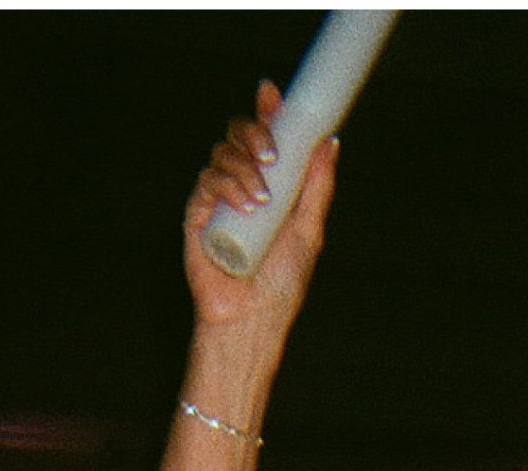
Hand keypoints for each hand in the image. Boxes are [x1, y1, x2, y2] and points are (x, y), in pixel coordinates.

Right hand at [182, 82, 338, 336]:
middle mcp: (241, 187)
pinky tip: (245, 205)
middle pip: (238, 136)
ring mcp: (217, 200)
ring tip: (263, 200)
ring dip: (245, 168)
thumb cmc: (280, 284)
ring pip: (222, 155)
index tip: (273, 94)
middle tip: (272, 154)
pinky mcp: (197, 215)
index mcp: (269, 187)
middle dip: (254, 133)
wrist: (253, 320)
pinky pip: (206, 181)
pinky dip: (227, 186)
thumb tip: (330, 143)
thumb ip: (318, 187)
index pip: (264, 138)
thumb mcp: (308, 230)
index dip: (267, 111)